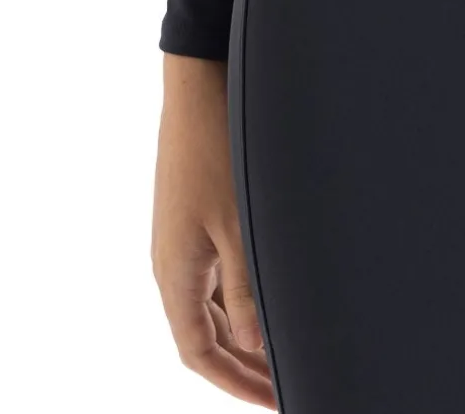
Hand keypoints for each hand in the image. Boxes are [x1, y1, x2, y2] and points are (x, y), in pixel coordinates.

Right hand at [151, 53, 276, 404]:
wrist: (200, 82)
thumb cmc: (217, 146)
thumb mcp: (237, 222)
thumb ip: (246, 286)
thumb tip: (254, 344)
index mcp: (175, 273)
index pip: (198, 353)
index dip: (234, 383)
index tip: (273, 402)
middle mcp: (175, 264)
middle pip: (207, 336)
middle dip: (244, 366)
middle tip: (288, 385)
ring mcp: (185, 241)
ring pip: (214, 307)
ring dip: (246, 332)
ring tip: (289, 352)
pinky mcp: (199, 218)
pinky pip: (218, 276)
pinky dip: (243, 298)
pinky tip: (275, 301)